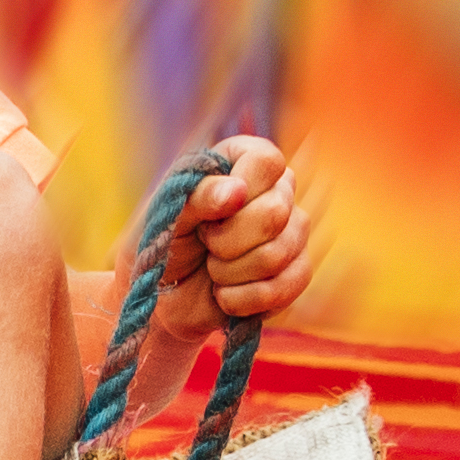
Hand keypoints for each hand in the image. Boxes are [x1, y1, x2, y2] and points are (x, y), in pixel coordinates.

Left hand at [169, 135, 317, 324]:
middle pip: (275, 213)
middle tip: (204, 245)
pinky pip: (287, 286)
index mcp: (244, 160)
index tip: (210, 213)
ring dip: (230, 273)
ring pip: (279, 253)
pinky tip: (225, 295)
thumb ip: (198, 196)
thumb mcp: (167, 215)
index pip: (267, 161)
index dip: (240, 190)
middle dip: (226, 242)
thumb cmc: (163, 243)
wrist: (163, 296)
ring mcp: (292, 231)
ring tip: (212, 269)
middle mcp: (276, 190)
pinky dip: (244, 299)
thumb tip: (236, 191)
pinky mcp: (297, 271)